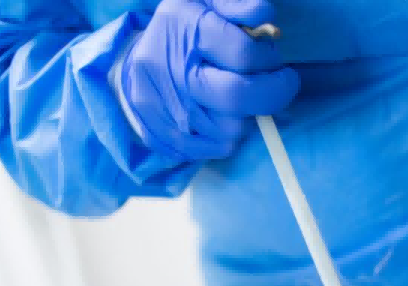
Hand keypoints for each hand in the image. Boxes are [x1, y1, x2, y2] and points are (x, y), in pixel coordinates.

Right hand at [121, 0, 299, 160]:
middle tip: (276, 85)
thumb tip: (265, 15)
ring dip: (247, 116)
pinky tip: (224, 116)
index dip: (270, 61)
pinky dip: (230, 136)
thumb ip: (238, 6)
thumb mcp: (207, 3)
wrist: (131, 62)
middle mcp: (170, 69)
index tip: (274, 61)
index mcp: (185, 29)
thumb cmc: (182, 31)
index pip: (244, 54)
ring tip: (238, 97)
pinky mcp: (162, 135)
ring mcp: (164, 106)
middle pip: (237, 96)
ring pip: (231, 128)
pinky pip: (217, 148)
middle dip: (271, 94)